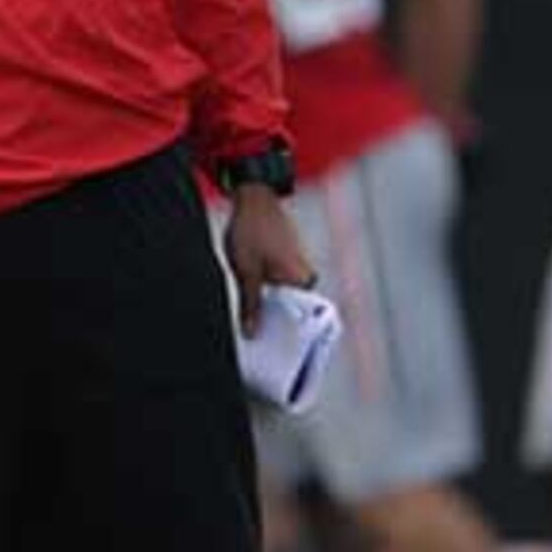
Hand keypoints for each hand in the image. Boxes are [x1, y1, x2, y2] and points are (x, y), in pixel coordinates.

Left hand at [221, 185, 316, 333]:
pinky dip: (266, 296)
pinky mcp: (288, 263)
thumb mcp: (245, 271)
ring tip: (249, 324)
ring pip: (282, 299)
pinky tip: (251, 303)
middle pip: (290, 311)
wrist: (254, 199)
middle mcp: (306, 277)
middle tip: (252, 340)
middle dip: (272, 325)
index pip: (297, 320)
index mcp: (301, 280)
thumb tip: (251, 333)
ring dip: (266, 309)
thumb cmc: (251, 231)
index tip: (268, 353)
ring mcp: (298, 269)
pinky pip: (279, 287)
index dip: (282, 336)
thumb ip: (250, 304)